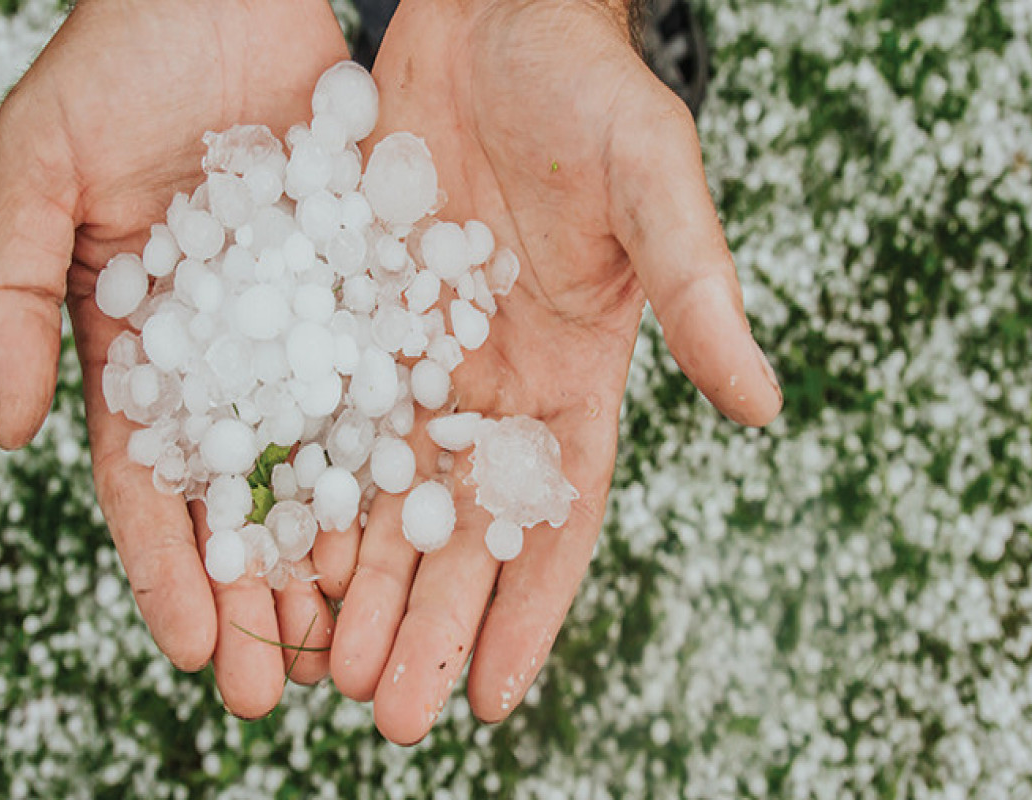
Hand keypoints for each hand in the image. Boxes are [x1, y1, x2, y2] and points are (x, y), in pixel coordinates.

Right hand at [0, 0, 348, 717]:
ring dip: (335, 556)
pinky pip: (388, 385)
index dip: (169, 568)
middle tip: (280, 691)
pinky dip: (397, 461)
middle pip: (243, 499)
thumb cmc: (113, 68)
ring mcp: (301, 331)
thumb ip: (9, 295)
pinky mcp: (366, 294)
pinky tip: (419, 531)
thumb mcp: (36, 173)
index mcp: (139, 348)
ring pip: (322, 464)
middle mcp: (229, 356)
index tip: (195, 650)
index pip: (152, 484)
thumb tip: (1, 431)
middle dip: (255, 596)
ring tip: (356, 643)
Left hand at [327, 0, 782, 742]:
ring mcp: (421, 355)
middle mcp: (497, 383)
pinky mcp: (356, 317)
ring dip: (358, 582)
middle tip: (384, 716)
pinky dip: (303, 488)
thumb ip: (698, 293)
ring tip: (318, 666)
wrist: (492, 16)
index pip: (558, 515)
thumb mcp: (654, 185)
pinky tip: (270, 552)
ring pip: (386, 492)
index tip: (494, 699)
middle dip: (429, 622)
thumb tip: (761, 408)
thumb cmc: (587, 92)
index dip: (529, 608)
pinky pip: (325, 416)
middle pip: (462, 528)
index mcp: (577, 373)